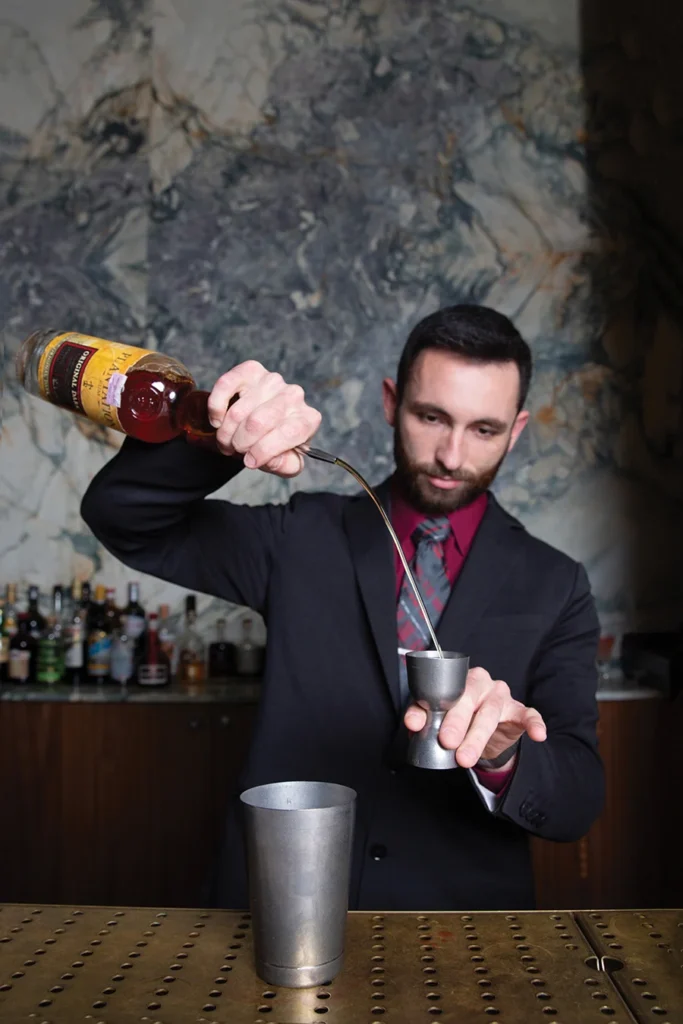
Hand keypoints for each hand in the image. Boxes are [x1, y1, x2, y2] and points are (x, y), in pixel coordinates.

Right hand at [207, 361, 321, 477]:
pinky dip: (216, 406)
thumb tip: (269, 458)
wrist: (269, 422)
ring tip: (227, 441)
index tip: (250, 461)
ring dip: (226, 432)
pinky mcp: (251, 371)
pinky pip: (226, 384)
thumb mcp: (286, 462)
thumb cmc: (277, 442)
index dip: (264, 451)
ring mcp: (272, 381)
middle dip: (241, 442)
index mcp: (308, 419)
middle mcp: (293, 396)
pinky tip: (218, 420)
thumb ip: (283, 465)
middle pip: (259, 421)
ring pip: (239, 410)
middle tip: (236, 450)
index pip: (288, 433)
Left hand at [404, 666, 546, 768]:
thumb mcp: (439, 717)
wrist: (485, 733)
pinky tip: (538, 734)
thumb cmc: (459, 718)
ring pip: (490, 713)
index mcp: (460, 679)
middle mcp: (482, 683)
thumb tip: (412, 723)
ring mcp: (501, 696)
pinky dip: (534, 723)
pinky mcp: (518, 712)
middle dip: (457, 722)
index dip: (432, 706)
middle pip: (469, 699)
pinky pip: (529, 715)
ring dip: (477, 736)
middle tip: (446, 742)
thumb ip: (424, 716)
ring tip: (465, 758)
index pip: (445, 689)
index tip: (418, 724)